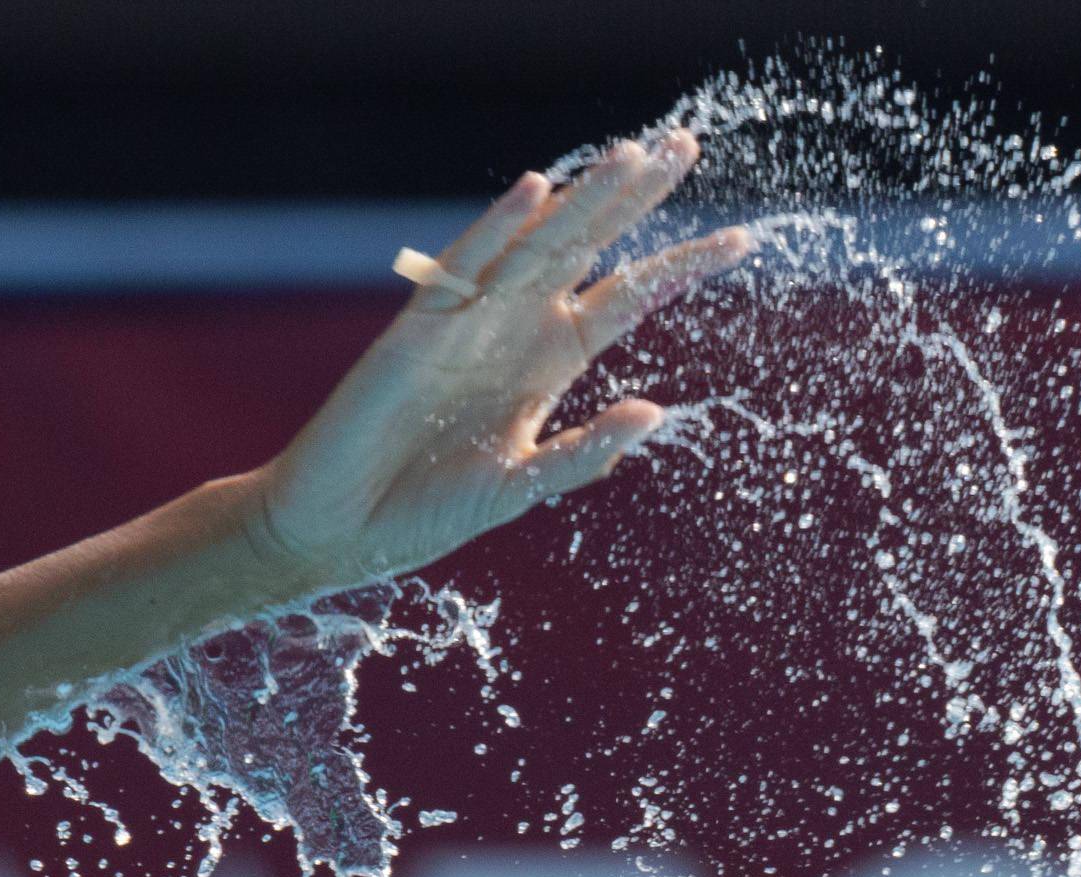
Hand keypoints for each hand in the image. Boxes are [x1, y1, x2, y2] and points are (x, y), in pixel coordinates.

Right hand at [242, 130, 748, 592]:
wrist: (339, 527)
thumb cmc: (424, 512)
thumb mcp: (519, 488)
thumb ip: (582, 454)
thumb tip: (655, 414)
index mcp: (547, 364)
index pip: (625, 301)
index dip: (679, 268)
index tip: (741, 237)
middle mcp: (514, 329)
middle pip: (588, 250)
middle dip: (637, 200)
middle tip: (687, 146)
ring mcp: (468, 321)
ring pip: (537, 245)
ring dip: (585, 200)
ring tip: (634, 155)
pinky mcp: (418, 327)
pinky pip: (465, 267)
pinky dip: (498, 228)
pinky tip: (538, 190)